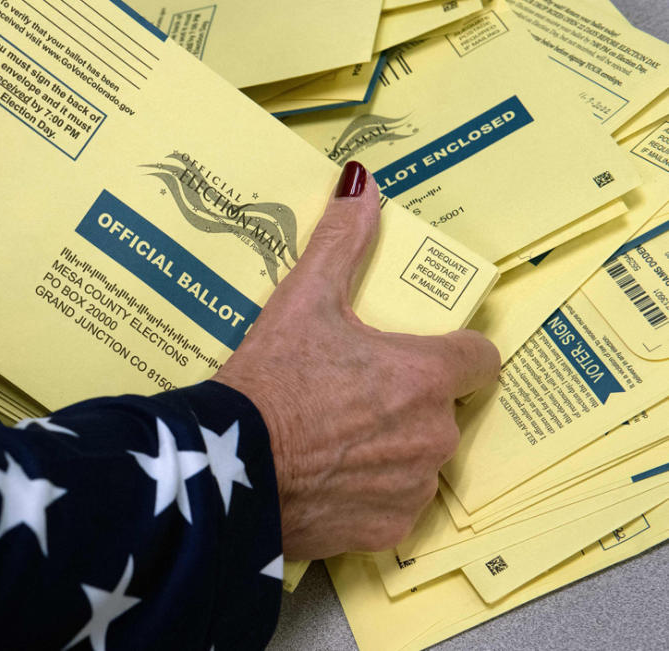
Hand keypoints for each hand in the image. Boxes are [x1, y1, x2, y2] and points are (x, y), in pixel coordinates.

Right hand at [213, 162, 499, 559]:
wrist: (230, 469)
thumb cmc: (271, 381)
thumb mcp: (301, 300)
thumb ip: (341, 241)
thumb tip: (362, 181)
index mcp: (425, 375)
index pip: (480, 358)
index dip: (452, 352)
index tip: (418, 352)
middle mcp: (433, 435)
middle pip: (443, 411)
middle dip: (408, 402)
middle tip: (352, 394)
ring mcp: (412, 488)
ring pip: (418, 460)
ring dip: (390, 449)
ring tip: (333, 439)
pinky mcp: (386, 529)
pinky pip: (393, 505)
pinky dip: (368, 494)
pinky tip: (326, 478)